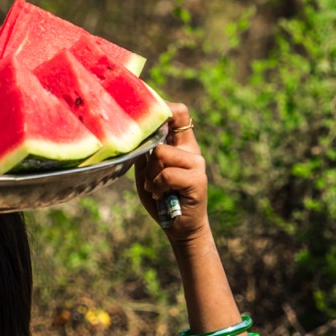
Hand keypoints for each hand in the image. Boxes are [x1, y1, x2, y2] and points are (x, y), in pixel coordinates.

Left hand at [134, 103, 209, 243]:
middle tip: (151, 179)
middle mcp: (192, 150)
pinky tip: (162, 196)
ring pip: (161, 154)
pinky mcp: (198, 180)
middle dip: (148, 157)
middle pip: (163, 132)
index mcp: (181, 144)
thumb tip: (136, 133)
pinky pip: (167, 174)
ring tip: (157, 189)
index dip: (164, 107)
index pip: (180, 113)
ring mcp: (197, 164)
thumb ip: (144, 153)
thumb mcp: (147, 173)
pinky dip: (158, 186)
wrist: (179, 228)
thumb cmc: (161, 199)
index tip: (146, 112)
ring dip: (151, 176)